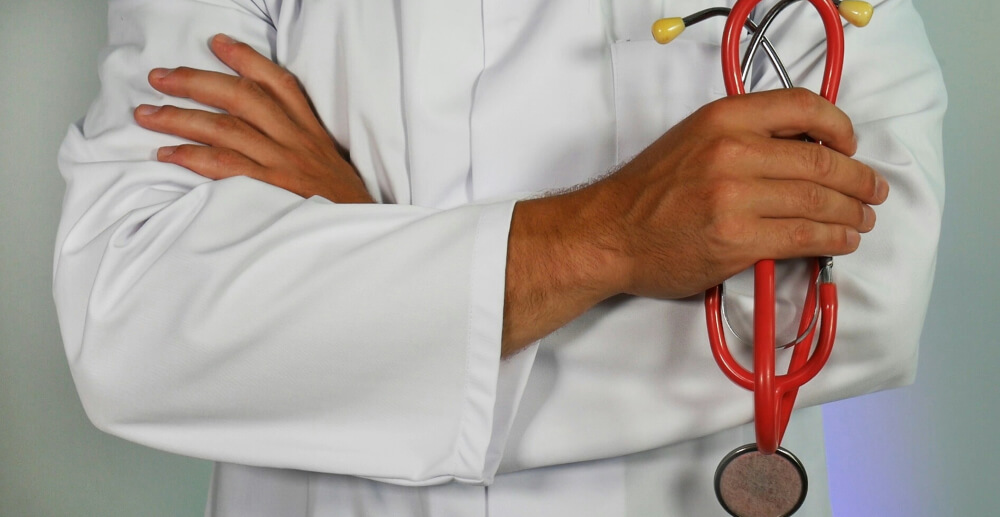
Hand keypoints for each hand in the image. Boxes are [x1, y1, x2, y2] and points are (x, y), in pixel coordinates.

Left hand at [134, 34, 372, 203]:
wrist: (359, 235)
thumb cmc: (340, 205)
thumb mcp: (329, 164)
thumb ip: (300, 144)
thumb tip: (261, 131)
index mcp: (311, 131)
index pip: (279, 83)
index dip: (246, 59)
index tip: (217, 43)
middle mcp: (295, 141)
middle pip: (242, 97)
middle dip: (195, 82)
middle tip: (159, 77)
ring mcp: (282, 164)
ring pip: (225, 128)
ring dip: (180, 117)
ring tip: (146, 113)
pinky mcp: (270, 191)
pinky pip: (225, 167)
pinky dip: (192, 157)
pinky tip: (167, 153)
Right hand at [585, 87, 887, 298]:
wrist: (609, 233)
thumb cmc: (648, 192)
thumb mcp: (692, 139)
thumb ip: (743, 135)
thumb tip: (803, 148)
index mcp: (723, 118)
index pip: (803, 106)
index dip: (839, 126)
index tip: (850, 144)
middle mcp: (732, 152)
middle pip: (820, 160)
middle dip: (858, 178)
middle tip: (872, 190)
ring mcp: (736, 198)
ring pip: (818, 200)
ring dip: (852, 212)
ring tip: (863, 219)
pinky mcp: (738, 240)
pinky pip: (804, 236)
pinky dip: (833, 238)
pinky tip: (842, 240)